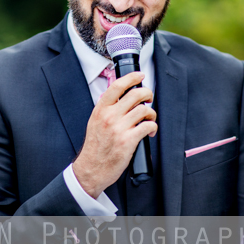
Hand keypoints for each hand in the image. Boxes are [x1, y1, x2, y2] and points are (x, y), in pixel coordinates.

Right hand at [72, 71, 156, 198]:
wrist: (91, 168)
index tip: (140, 75)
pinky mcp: (128, 141)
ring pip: (144, 110)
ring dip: (152, 113)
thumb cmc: (95, 147)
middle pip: (135, 95)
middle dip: (147, 94)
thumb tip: (122, 98)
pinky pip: (147, 126)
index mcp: (101, 110)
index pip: (117, 86)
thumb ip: (107, 109)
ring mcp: (119, 128)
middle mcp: (109, 116)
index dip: (131, 78)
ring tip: (150, 118)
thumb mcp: (95, 122)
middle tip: (149, 98)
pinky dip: (153, 127)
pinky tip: (150, 131)